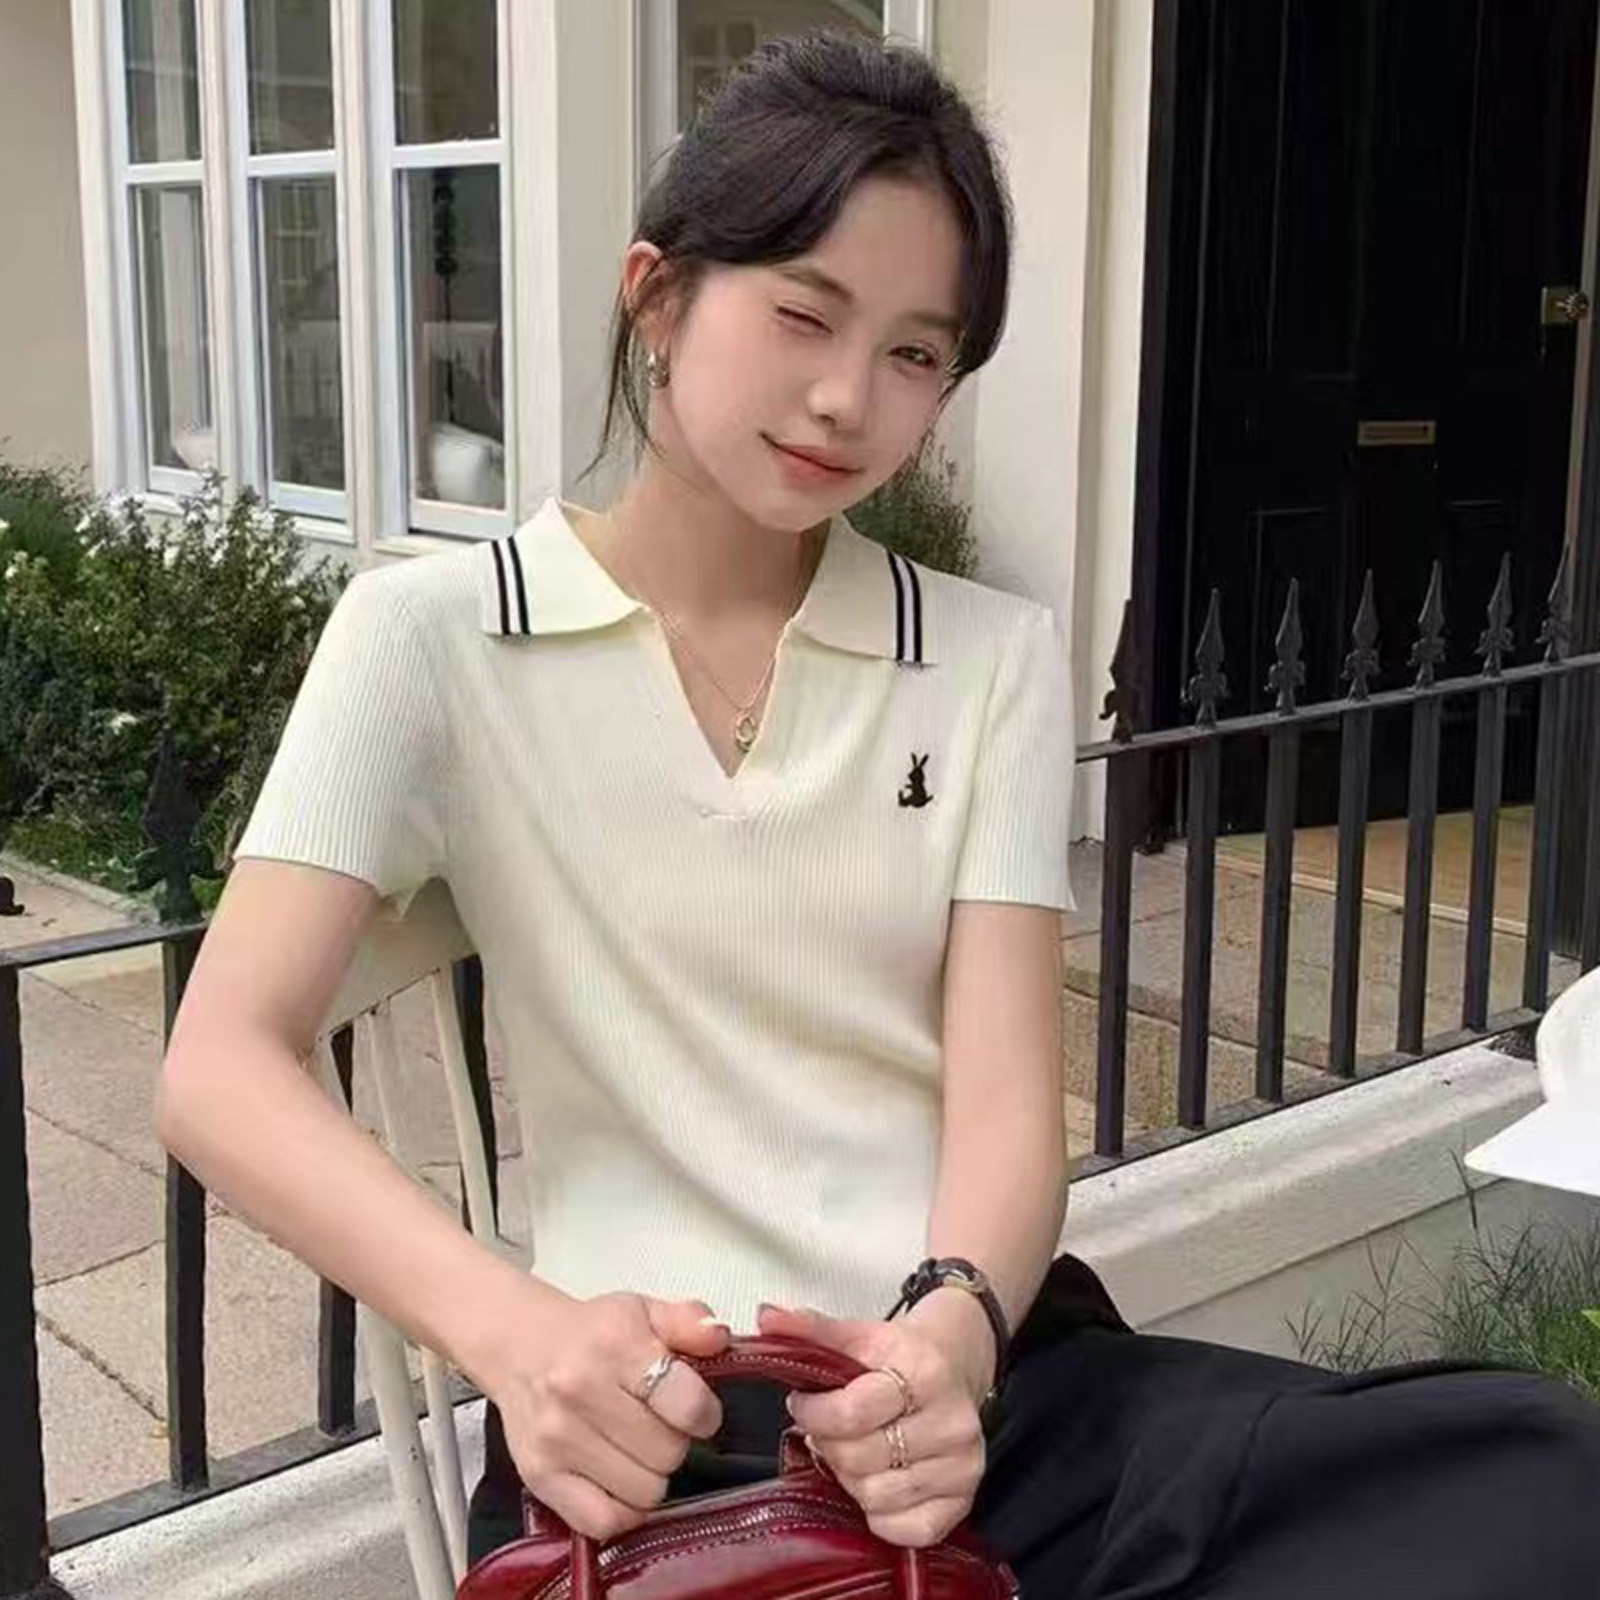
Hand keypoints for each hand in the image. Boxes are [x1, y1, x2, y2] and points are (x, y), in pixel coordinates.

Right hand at [480, 1288, 730, 1541]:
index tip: (699, 1411)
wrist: (522, 1347)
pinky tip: (620, 1480)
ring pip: (644, 1491)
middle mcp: (581, 1391)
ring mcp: (558, 1438)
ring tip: (637, 1449)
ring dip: (651, 1475)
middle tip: (660, 1425)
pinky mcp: (540, 1475)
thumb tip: (717, 1338)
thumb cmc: (589, 1334)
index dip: (705, 1413)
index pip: (686, 1404)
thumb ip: (689, 1322)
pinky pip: (603, 1521)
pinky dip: (621, 1509)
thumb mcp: (644, 1311)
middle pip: (669, 1453)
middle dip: (675, 1441)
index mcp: (615, 1345)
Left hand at [756, 1299, 989, 1549]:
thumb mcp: (858, 1334)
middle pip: (858, 1458)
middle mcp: (951, 1422)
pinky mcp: (963, 1502)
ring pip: (875, 1496)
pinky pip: (902, 1530)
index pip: (850, 1412)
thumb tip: (768, 1317)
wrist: (954, 1366)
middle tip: (831, 1430)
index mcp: (924, 1374)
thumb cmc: (903, 1357)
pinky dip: (880, 1514)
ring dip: (852, 1478)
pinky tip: (879, 1480)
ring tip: (858, 1450)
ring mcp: (961, 1466)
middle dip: (830, 1444)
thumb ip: (810, 1328)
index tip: (803, 1404)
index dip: (814, 1412)